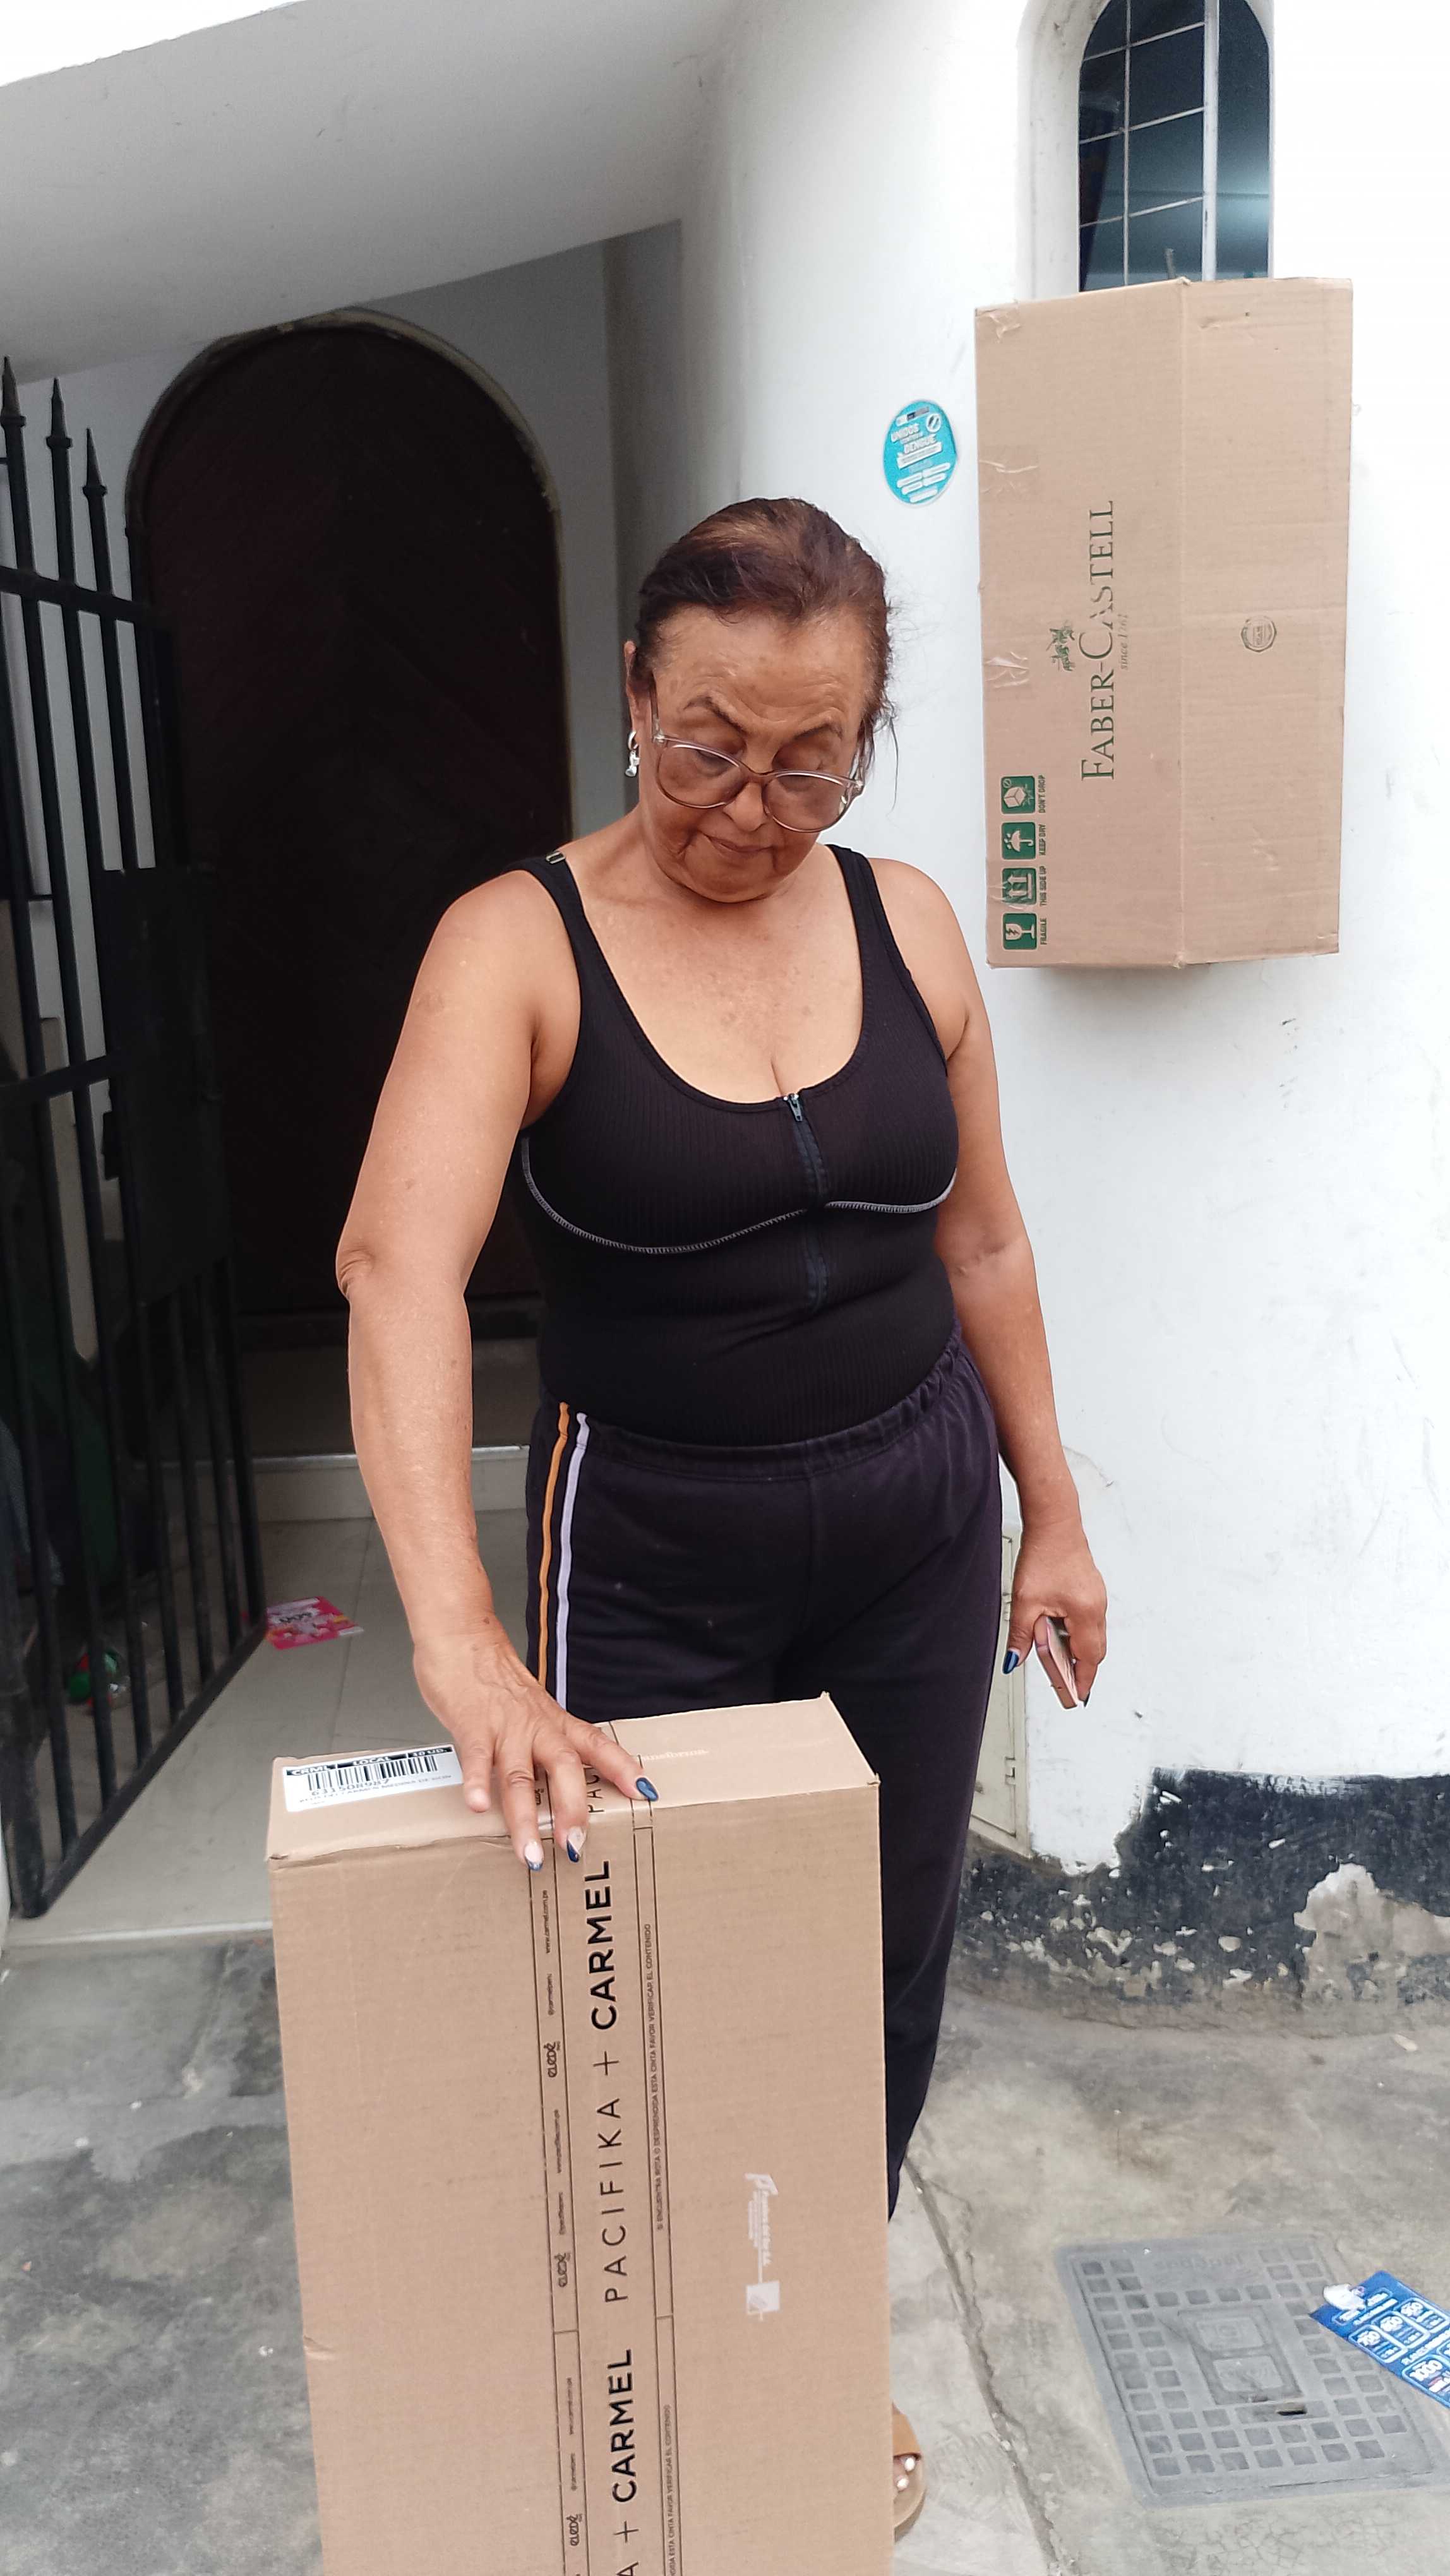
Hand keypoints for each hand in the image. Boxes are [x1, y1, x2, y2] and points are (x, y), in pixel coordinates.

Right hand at [413, 1619, 648, 1867]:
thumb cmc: (495, 1678)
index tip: (645, 1792)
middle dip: (571, 1810)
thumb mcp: (530, 1709)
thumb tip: (555, 1781)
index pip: (596, 1744)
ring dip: (525, 1817)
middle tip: (575, 1846)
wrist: (463, 1637)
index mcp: (553, 1722)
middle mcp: (535, 1727)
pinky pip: (476, 1757)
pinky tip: (478, 1806)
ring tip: (530, 1853)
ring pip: (519, 1777)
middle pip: (563, 1768)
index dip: (622, 1767)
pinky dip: (477, 1782)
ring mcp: (504, 1728)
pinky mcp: (471, 1726)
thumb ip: (542, 1742)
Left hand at [1003, 1517, 1106, 1707]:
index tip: (1075, 1698)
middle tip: (1065, 1684)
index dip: (1082, 1681)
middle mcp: (1097, 1607)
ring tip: (1057, 1660)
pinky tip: (1058, 1632)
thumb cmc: (1044, 1555)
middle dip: (1081, 1669)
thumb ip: (1021, 1635)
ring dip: (1078, 1650)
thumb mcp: (1025, 1601)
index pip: (1089, 1659)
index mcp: (1085, 1613)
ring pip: (1093, 1636)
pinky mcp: (1092, 1590)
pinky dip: (1078, 1633)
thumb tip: (1015, 1660)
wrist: (1054, 1522)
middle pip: (1095, 1651)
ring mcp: (1097, 1598)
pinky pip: (1090, 1621)